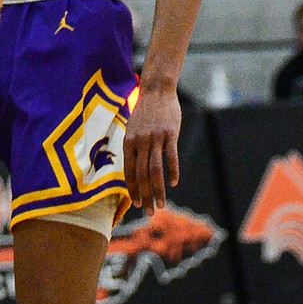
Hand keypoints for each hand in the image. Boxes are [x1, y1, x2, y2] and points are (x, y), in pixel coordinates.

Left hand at [124, 84, 180, 213]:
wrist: (157, 90)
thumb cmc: (144, 112)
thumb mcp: (132, 129)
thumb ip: (132, 148)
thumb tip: (132, 171)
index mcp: (129, 141)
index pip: (129, 172)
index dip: (132, 190)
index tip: (136, 204)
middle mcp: (140, 141)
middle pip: (142, 175)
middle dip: (145, 197)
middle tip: (149, 213)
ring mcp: (156, 138)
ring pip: (156, 170)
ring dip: (158, 190)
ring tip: (161, 205)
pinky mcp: (170, 134)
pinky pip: (171, 157)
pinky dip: (172, 171)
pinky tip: (173, 183)